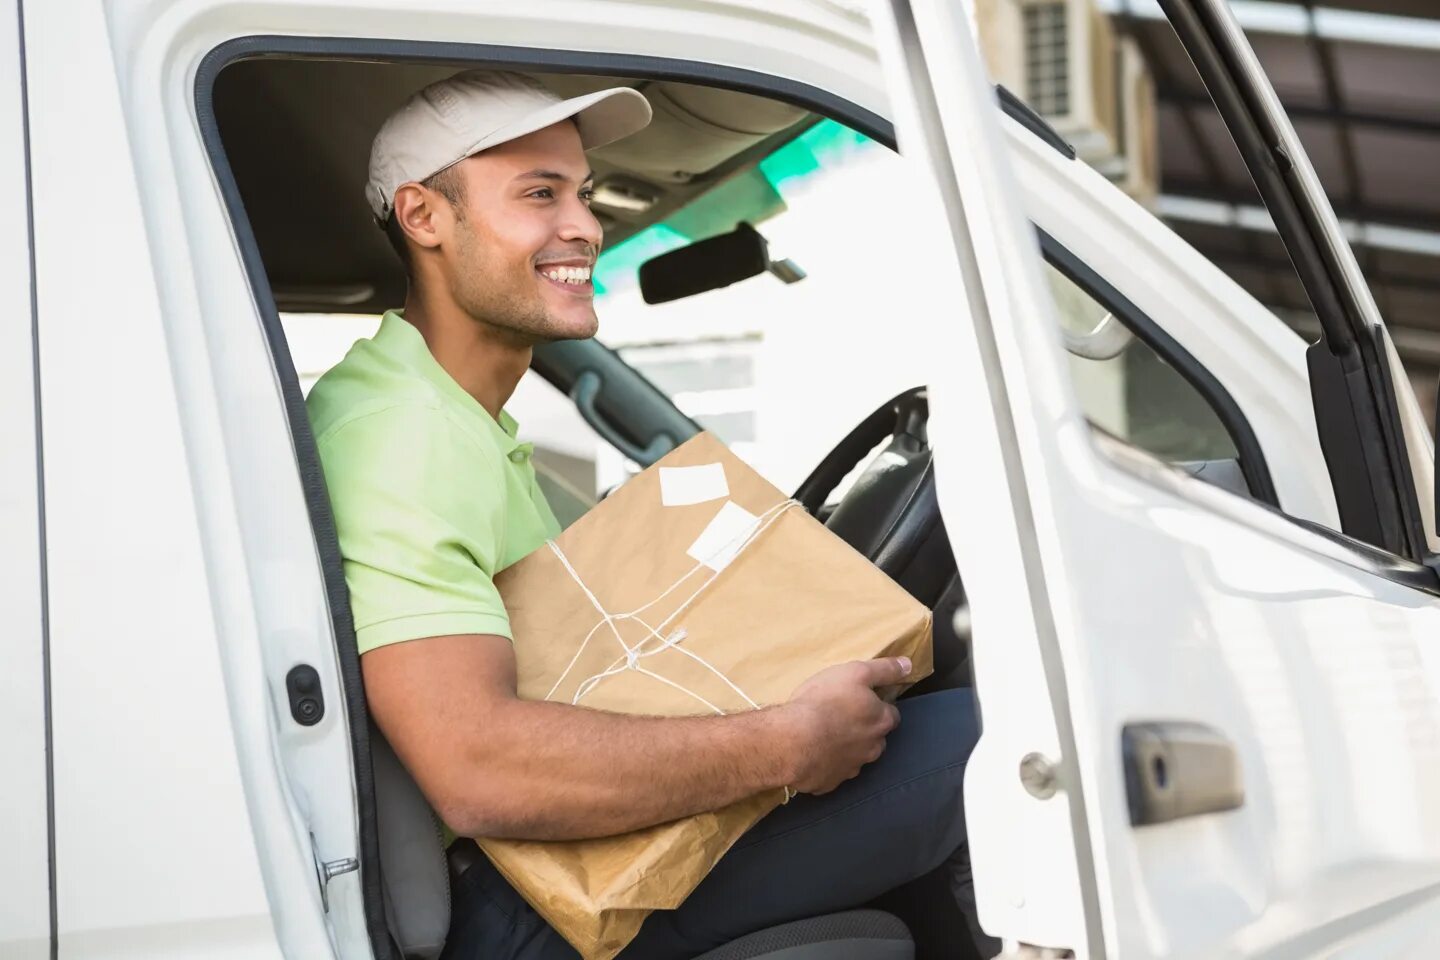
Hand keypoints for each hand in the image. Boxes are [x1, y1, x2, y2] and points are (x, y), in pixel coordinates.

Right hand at [780, 657, 909, 795]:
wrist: (794, 740)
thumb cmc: (825, 701)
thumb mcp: (856, 672)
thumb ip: (884, 670)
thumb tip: (908, 665)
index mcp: (881, 721)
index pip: (891, 714)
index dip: (878, 706)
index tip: (863, 701)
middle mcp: (872, 748)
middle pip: (876, 738)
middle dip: (865, 730)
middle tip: (844, 717)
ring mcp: (851, 768)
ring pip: (856, 757)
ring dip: (847, 748)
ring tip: (826, 736)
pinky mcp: (830, 782)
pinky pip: (832, 772)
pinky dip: (826, 764)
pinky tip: (813, 753)